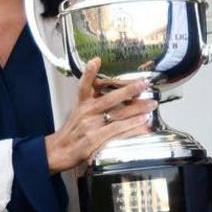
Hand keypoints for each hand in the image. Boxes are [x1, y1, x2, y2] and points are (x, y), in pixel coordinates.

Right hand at [44, 59, 156, 173]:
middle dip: (129, 90)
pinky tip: (143, 124)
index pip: (84, 85)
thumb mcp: (78, 108)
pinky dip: (132, 128)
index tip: (96, 60)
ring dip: (137, 110)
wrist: (61, 151)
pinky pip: (117, 132)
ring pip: (118, 116)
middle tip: (144, 84)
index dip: (89, 72)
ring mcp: (90, 127)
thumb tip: (103, 78)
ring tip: (151, 105)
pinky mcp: (95, 141)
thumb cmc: (73, 129)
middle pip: (109, 99)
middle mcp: (86, 113)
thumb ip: (91, 95)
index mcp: (82, 103)